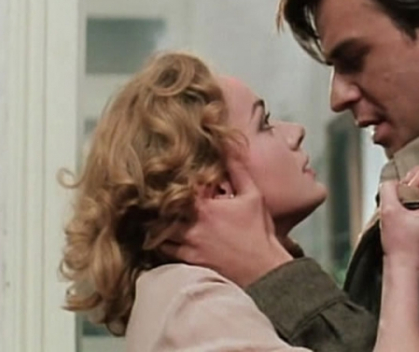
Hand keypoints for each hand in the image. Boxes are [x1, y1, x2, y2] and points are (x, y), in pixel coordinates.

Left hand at [161, 158, 292, 286]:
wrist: (263, 270)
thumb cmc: (259, 233)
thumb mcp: (253, 196)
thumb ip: (238, 171)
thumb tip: (228, 147)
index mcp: (205, 208)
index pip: (177, 189)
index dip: (174, 182)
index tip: (175, 179)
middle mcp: (192, 227)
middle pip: (160, 212)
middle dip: (157, 204)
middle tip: (155, 198)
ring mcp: (188, 246)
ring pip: (158, 233)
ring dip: (156, 224)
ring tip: (158, 218)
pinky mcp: (189, 262)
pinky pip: (165, 252)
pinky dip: (161, 244)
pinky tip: (165, 238)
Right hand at [379, 167, 418, 271]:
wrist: (407, 271)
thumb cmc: (400, 247)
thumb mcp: (388, 212)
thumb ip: (388, 189)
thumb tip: (392, 182)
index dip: (407, 181)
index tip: (400, 198)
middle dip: (417, 179)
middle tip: (404, 194)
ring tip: (407, 203)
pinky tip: (412, 211)